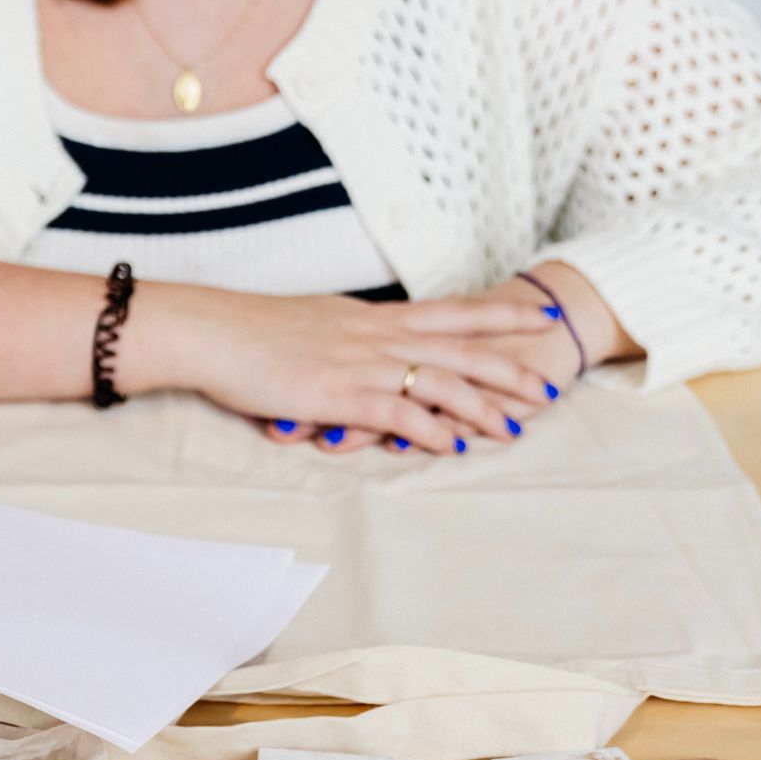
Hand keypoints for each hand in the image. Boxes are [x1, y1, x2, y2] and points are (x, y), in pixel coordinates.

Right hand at [130, 282, 557, 453]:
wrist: (211, 332)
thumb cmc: (247, 333)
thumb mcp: (309, 325)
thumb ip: (342, 337)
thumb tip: (355, 348)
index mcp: (371, 318)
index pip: (450, 312)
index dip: (498, 317)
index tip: (538, 319)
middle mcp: (376, 336)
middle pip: (460, 348)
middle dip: (510, 367)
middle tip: (549, 386)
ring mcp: (360, 363)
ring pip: (440, 381)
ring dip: (482, 406)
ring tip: (515, 427)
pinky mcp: (339, 393)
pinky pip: (397, 413)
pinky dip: (429, 430)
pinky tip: (452, 446)